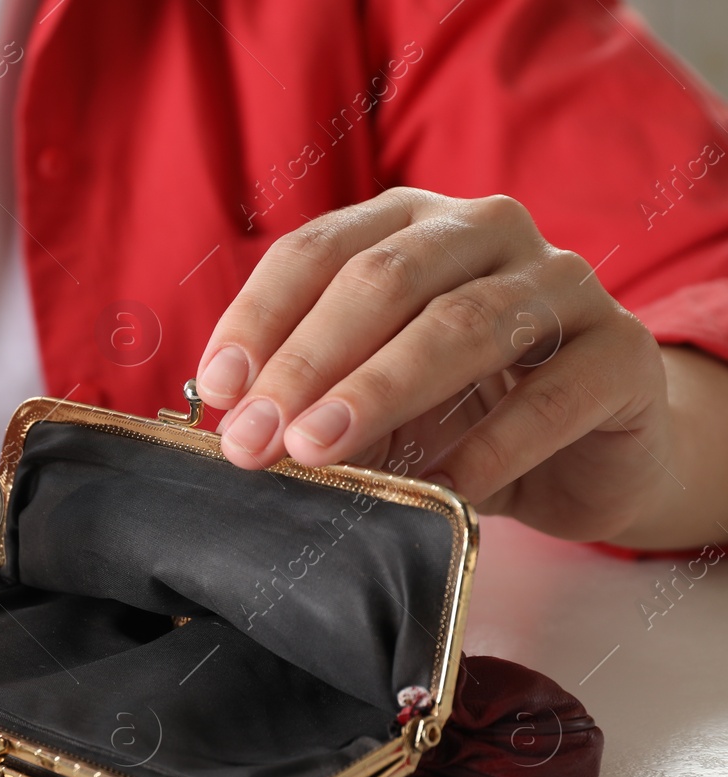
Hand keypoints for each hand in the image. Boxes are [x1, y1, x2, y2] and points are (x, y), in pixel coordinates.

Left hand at [194, 187, 670, 542]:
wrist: (589, 454)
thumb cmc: (461, 412)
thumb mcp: (372, 400)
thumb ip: (313, 397)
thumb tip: (237, 423)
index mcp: (410, 225)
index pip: (318, 251)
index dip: (260, 317)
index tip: (217, 388)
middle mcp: (487, 233)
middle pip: (383, 281)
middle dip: (306, 363)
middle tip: (255, 435)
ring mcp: (563, 284)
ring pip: (460, 325)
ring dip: (378, 392)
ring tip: (318, 451)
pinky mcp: (622, 354)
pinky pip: (550, 397)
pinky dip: (488, 447)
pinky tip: (442, 488)